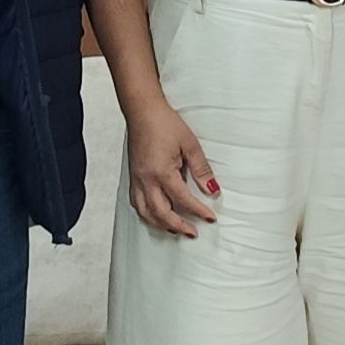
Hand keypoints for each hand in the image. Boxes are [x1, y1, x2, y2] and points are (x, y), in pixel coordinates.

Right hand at [123, 98, 219, 236]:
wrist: (143, 112)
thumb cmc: (163, 123)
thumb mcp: (190, 145)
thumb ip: (201, 169)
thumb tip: (212, 188)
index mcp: (161, 172)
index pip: (182, 199)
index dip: (198, 211)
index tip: (209, 217)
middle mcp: (146, 180)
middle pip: (161, 213)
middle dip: (178, 226)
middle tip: (192, 232)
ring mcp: (137, 180)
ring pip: (145, 212)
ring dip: (161, 224)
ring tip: (175, 229)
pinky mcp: (133, 177)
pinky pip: (137, 203)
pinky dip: (147, 214)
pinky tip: (156, 214)